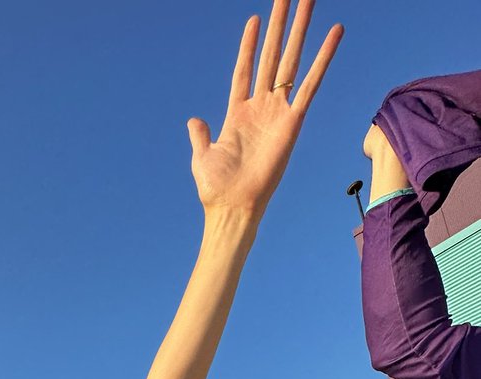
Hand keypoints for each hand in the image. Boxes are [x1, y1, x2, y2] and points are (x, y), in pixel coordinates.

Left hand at [188, 0, 342, 217]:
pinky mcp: (293, 121)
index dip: (249, 46)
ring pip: (291, 61)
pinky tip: (334, 32)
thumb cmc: (217, 189)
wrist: (233, 207)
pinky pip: (310, 84)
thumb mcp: (203, 156)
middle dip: (280, 26)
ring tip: (308, 0)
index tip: (255, 19)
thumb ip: (200, 135)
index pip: (245, 70)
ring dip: (300, 30)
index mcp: (238, 114)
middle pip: (272, 57)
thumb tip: (193, 120)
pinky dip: (323, 58)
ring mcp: (278, 112)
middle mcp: (261, 108)